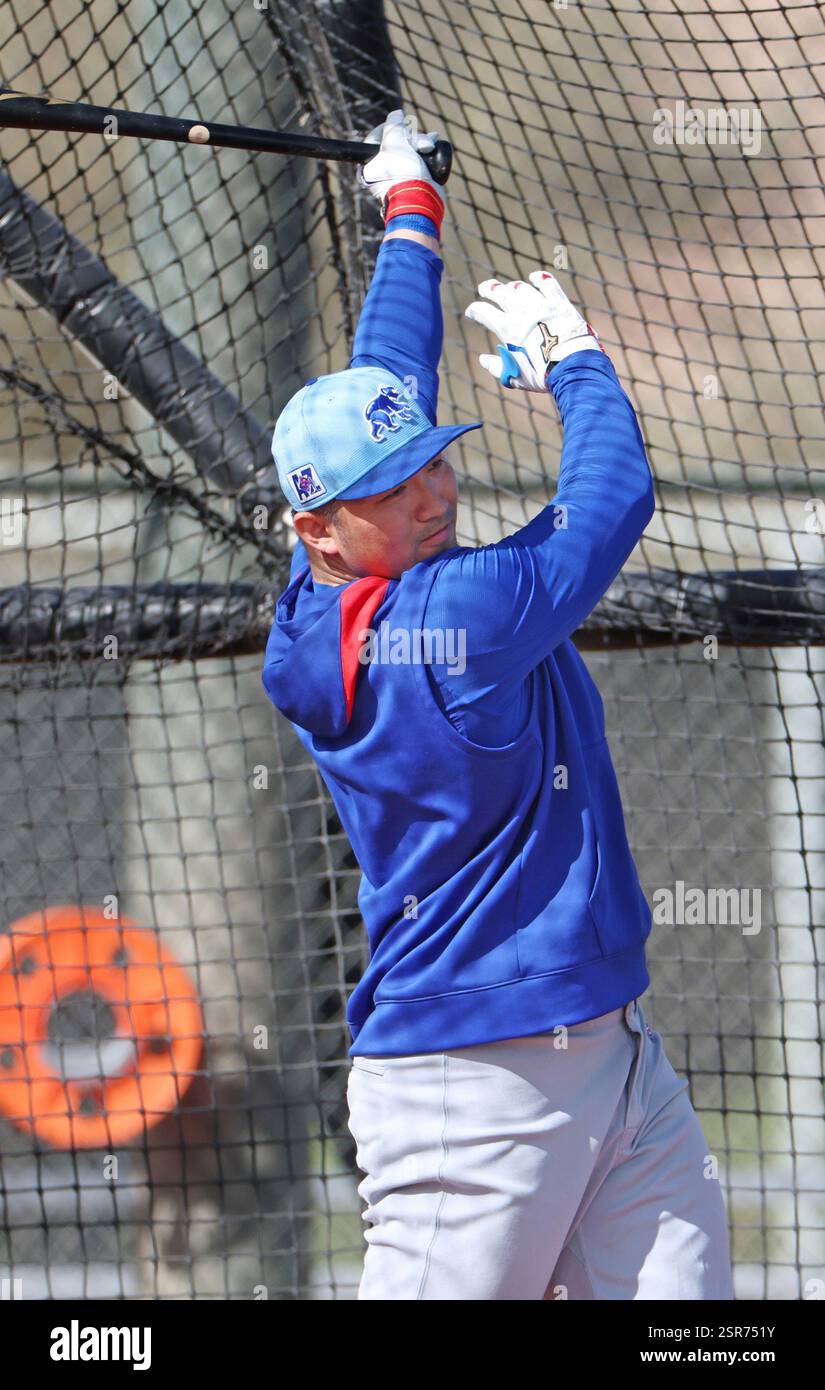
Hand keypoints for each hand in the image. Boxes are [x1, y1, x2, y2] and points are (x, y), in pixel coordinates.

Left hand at [358, 108, 442, 210]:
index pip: (375, 138)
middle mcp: (383, 171)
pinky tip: (433, 146)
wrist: (421, 198)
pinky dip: (427, 151)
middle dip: (410, 137)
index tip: (398, 123)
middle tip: (417, 142)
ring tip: (429, 145)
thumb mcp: (394, 141)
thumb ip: (393, 124)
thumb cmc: (402, 173)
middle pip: (396, 142)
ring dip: (421, 142)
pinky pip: (419, 158)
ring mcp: (399, 175)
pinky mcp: (414, 178)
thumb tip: (396, 114)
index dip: (388, 127)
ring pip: (409, 148)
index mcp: (370, 165)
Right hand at [464, 270, 605, 390]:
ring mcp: (540, 305)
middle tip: (484, 288)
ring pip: (521, 288)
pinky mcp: (558, 302)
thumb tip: (483, 359)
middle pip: (500, 293)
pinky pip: (547, 284)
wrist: (573, 367)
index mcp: (507, 330)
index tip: (471, 312)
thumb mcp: (515, 376)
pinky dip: (539, 279)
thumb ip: (497, 366)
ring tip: (508, 288)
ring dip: (512, 287)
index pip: (484, 312)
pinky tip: (534, 277)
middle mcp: (521, 313)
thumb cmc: (543, 375)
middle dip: (489, 289)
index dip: (474, 310)